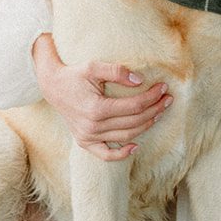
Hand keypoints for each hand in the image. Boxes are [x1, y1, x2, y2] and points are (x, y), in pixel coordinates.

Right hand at [31, 33, 171, 161]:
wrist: (53, 86)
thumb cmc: (75, 75)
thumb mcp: (94, 66)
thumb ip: (116, 71)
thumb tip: (139, 80)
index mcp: (96, 108)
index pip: (134, 106)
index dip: (152, 97)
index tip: (164, 88)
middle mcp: (92, 126)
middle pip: (134, 121)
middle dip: (154, 110)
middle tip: (167, 99)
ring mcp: (88, 137)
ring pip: (126, 136)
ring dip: (146, 125)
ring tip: (159, 112)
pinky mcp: (84, 142)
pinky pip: (105, 154)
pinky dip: (121, 154)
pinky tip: (136, 147)